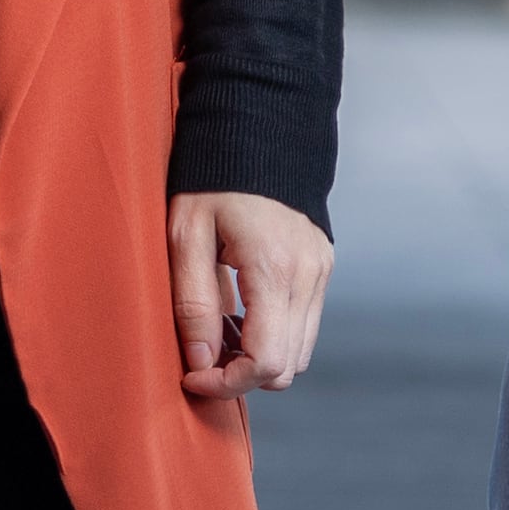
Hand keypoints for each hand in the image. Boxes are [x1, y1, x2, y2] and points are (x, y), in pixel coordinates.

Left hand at [168, 190, 332, 397]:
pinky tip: (241, 312)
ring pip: (299, 352)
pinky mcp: (322, 266)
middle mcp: (308, 275)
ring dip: (259, 357)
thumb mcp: (186, 235)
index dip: (226, 384)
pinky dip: (275, 335)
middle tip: (200, 355)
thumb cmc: (211, 177)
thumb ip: (194, 303)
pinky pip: (305, 324)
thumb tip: (201, 363)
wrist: (257, 125)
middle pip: (286, 367)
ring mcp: (321, 270)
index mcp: (274, 269)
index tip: (191, 376)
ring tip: (219, 331)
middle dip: (241, 376)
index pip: (265, 362)